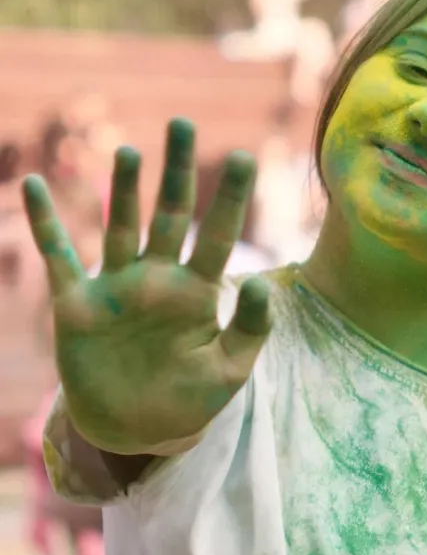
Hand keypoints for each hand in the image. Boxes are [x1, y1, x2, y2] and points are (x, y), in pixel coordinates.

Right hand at [24, 118, 271, 455]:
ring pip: (121, 226)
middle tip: (184, 125)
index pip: (220, 236)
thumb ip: (250, 329)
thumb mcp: (229, 370)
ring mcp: (116, 286)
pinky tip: (35, 185)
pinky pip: (58, 256)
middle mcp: (158, 278)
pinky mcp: (77, 303)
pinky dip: (46, 224)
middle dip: (178, 172)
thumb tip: (263, 282)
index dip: (231, 198)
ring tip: (131, 151)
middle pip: (171, 215)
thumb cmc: (189, 399)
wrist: (138, 429)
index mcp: (198, 292)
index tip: (246, 156)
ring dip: (125, 190)